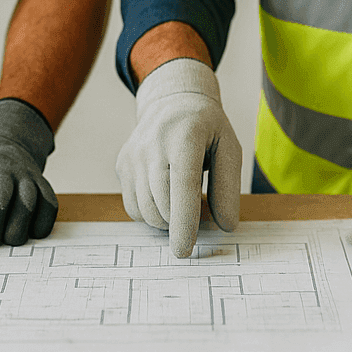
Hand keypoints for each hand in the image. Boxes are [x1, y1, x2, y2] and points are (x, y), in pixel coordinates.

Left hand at [0, 98, 57, 246]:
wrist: (6, 143)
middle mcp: (3, 167)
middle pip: (1, 195)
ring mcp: (25, 175)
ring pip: (28, 200)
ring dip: (19, 224)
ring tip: (9, 241)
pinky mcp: (42, 185)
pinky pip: (49, 203)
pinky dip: (43, 221)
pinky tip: (32, 233)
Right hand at [116, 57, 241, 257]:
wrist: (172, 101)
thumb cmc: (206, 128)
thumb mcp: (229, 148)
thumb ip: (229, 187)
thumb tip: (225, 225)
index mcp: (184, 136)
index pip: (182, 186)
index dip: (183, 222)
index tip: (184, 250)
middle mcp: (152, 145)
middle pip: (161, 204)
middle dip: (181, 223)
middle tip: (200, 207)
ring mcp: (133, 155)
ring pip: (146, 211)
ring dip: (167, 219)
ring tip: (184, 197)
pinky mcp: (122, 166)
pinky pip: (134, 208)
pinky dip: (151, 213)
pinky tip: (165, 194)